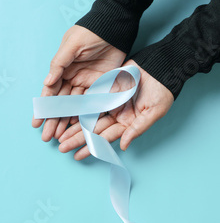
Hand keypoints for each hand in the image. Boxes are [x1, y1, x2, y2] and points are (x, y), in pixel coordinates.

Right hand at [32, 25, 125, 140]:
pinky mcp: (101, 85)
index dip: (43, 108)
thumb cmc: (90, 32)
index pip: (50, 93)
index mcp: (62, 69)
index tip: (36, 122)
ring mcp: (86, 83)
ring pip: (74, 107)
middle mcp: (71, 78)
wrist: (115, 26)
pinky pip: (91, 104)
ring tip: (59, 137)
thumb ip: (59, 64)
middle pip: (60, 104)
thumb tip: (47, 82)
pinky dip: (84, 116)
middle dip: (53, 120)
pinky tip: (77, 127)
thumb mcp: (71, 45)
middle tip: (46, 136)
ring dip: (66, 122)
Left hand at [57, 60, 173, 159]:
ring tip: (59, 136)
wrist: (160, 66)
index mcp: (127, 123)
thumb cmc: (162, 90)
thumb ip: (137, 129)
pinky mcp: (104, 90)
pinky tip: (65, 116)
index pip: (105, 138)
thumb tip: (124, 146)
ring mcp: (109, 103)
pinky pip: (88, 100)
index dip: (91, 147)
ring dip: (74, 126)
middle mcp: (115, 115)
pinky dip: (77, 108)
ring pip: (87, 117)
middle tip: (61, 148)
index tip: (77, 156)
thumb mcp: (154, 112)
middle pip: (93, 130)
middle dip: (77, 139)